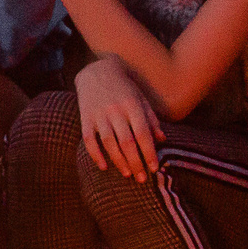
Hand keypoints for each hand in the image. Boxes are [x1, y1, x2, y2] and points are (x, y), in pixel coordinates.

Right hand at [74, 57, 159, 180]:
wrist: (97, 70)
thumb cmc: (124, 87)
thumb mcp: (141, 99)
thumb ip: (151, 119)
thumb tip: (162, 139)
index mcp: (132, 105)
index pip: (143, 133)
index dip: (149, 152)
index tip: (155, 168)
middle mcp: (116, 110)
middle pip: (127, 142)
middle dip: (136, 162)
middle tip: (142, 179)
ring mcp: (99, 114)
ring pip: (109, 143)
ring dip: (119, 161)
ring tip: (128, 174)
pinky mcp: (85, 117)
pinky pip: (89, 139)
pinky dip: (96, 155)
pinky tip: (104, 167)